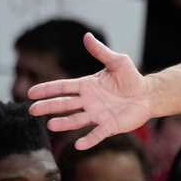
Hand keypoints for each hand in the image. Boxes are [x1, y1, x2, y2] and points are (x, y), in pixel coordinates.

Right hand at [27, 33, 152, 148]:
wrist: (148, 94)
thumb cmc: (131, 78)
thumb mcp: (117, 61)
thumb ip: (101, 51)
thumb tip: (87, 36)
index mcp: (86, 86)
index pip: (63, 87)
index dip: (47, 90)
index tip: (32, 93)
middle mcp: (88, 102)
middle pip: (64, 104)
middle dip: (49, 107)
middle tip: (33, 110)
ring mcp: (97, 115)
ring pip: (76, 120)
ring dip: (64, 123)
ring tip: (51, 125)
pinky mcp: (109, 126)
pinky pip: (96, 134)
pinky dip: (88, 140)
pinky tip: (78, 145)